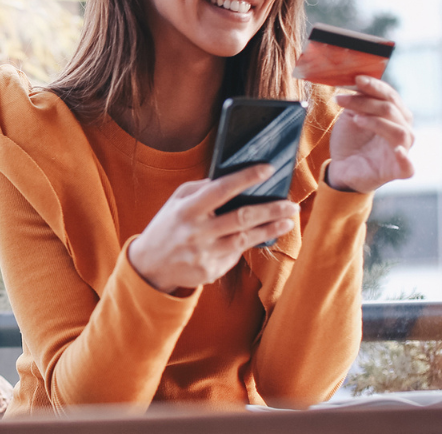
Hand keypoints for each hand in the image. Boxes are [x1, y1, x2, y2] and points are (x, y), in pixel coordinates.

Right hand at [127, 164, 300, 293]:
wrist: (150, 264)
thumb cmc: (167, 226)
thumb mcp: (176, 201)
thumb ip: (200, 189)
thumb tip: (231, 179)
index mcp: (187, 210)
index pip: (221, 189)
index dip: (246, 178)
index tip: (268, 169)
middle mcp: (196, 232)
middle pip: (241, 218)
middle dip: (270, 210)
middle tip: (291, 204)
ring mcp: (204, 254)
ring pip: (244, 240)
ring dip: (269, 230)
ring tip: (288, 221)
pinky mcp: (210, 271)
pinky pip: (235, 255)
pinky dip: (249, 244)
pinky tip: (261, 236)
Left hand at [328, 75, 416, 193]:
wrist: (341, 168)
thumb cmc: (350, 141)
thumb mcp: (352, 116)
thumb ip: (359, 101)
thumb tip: (359, 81)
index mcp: (395, 115)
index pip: (390, 96)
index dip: (375, 86)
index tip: (357, 79)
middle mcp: (403, 130)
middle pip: (392, 110)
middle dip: (366, 102)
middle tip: (341, 99)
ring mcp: (403, 150)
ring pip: (399, 131)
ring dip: (376, 122)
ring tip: (355, 119)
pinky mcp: (398, 170)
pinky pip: (408, 166)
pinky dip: (404, 158)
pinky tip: (397, 151)